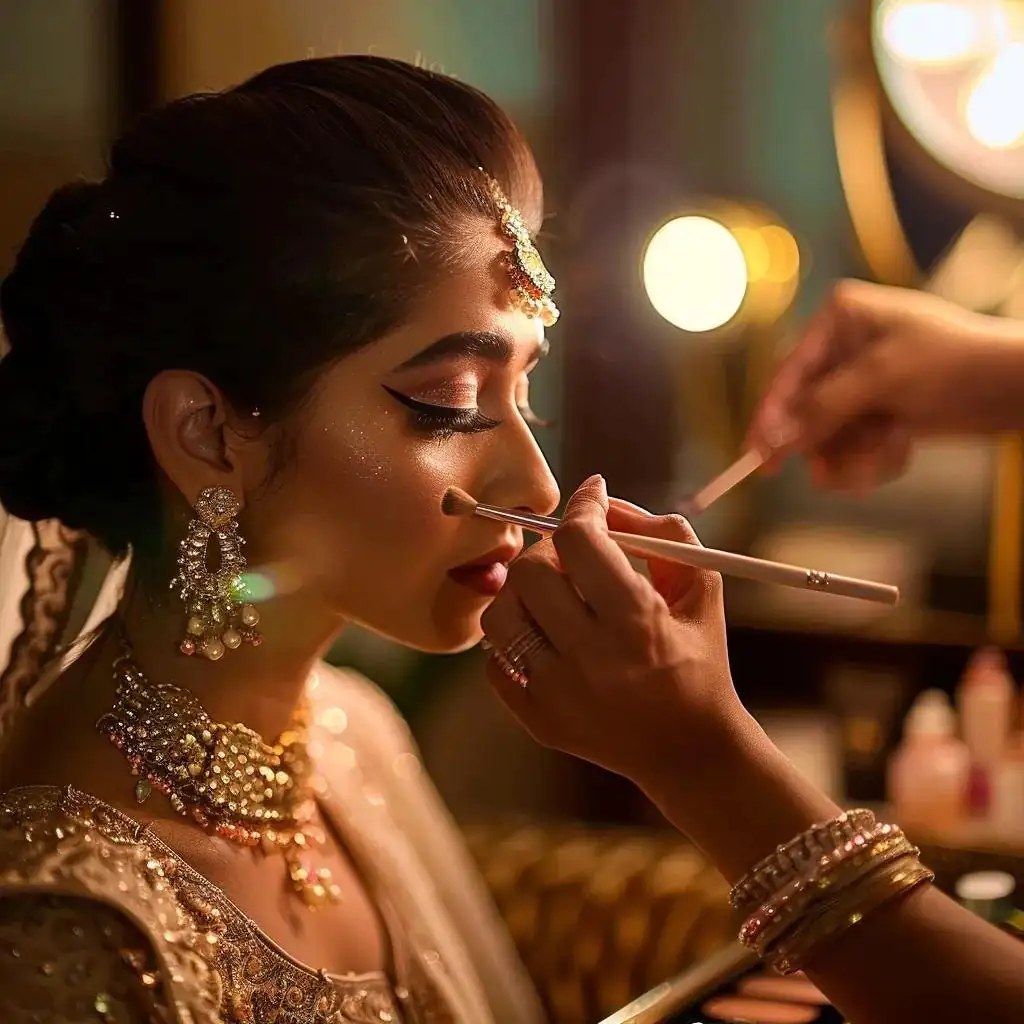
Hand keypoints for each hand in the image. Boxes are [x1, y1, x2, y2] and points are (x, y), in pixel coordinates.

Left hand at [480, 474, 739, 788]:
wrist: (691, 751)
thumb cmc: (699, 658)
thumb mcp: (700, 587)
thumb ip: (659, 532)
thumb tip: (605, 503)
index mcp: (637, 622)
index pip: (578, 540)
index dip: (581, 507)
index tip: (591, 498)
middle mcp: (591, 659)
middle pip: (529, 573)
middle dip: (549, 552)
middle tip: (572, 558)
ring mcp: (558, 694)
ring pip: (500, 616)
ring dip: (523, 595)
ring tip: (553, 598)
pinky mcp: (538, 720)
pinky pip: (496, 662)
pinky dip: (517, 641)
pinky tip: (548, 638)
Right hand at [746, 280, 1022, 490]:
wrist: (1013, 386)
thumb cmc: (956, 360)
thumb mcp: (881, 378)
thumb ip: (823, 408)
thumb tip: (777, 438)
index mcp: (839, 319)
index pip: (789, 373)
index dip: (770, 417)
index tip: (756, 454)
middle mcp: (845, 348)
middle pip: (804, 411)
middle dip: (821, 443)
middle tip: (828, 472)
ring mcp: (862, 382)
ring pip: (827, 435)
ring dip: (851, 455)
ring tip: (882, 456)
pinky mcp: (879, 411)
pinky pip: (852, 446)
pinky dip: (871, 458)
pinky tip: (898, 450)